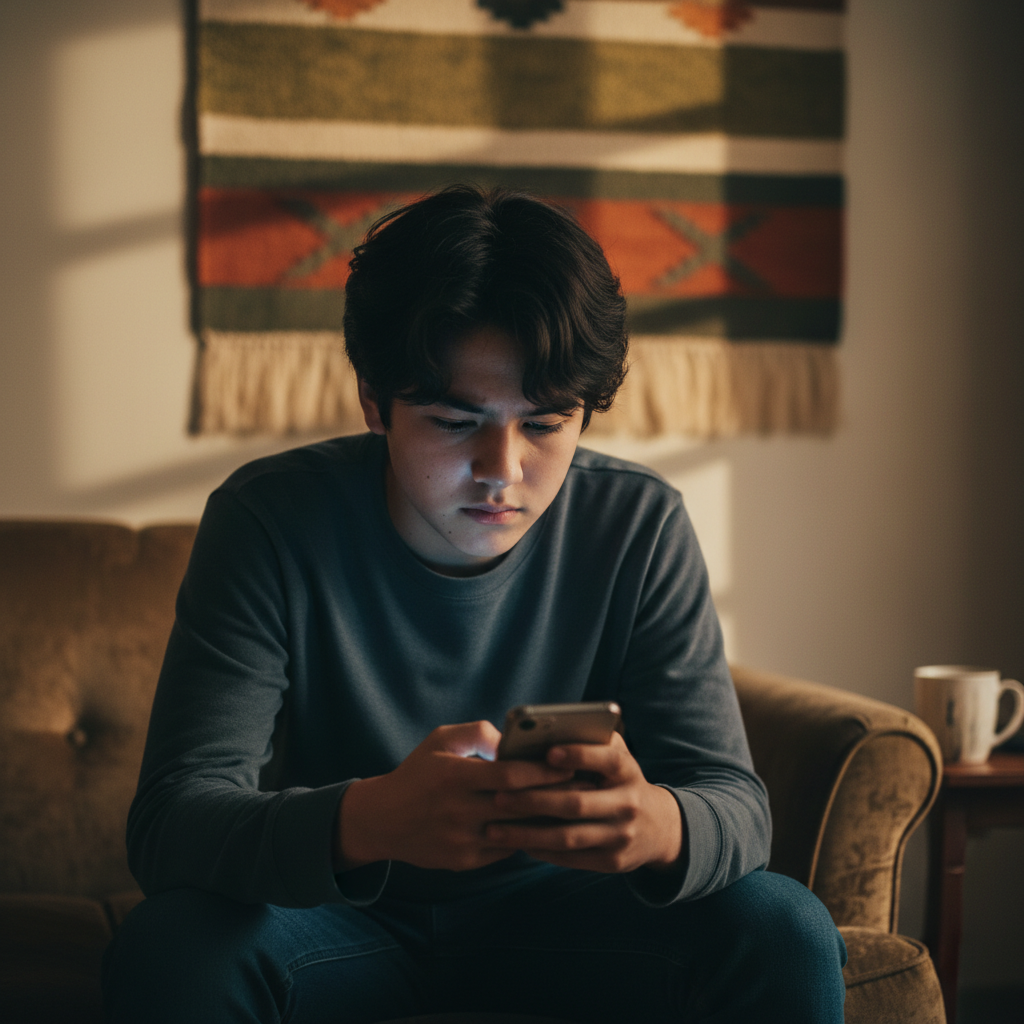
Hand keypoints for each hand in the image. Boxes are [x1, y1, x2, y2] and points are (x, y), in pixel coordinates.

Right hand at [335, 721, 574, 871]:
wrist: (383, 820)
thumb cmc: (418, 773)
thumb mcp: (440, 740)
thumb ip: (477, 733)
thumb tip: (512, 741)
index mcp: (455, 777)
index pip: (510, 775)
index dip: (543, 771)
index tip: (568, 763)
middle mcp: (459, 811)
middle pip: (520, 806)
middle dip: (556, 796)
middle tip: (586, 786)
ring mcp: (462, 840)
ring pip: (517, 833)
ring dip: (547, 821)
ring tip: (574, 808)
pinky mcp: (464, 862)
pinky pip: (505, 850)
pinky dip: (525, 838)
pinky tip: (545, 827)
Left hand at [484, 731, 683, 873]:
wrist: (657, 828)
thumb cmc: (620, 781)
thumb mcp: (616, 757)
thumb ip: (590, 742)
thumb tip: (544, 734)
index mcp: (627, 771)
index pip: (606, 760)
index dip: (579, 755)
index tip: (547, 752)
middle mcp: (628, 804)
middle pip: (576, 804)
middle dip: (534, 801)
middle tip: (498, 797)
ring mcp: (622, 836)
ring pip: (568, 837)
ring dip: (528, 834)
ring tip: (494, 829)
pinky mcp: (612, 862)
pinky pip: (570, 858)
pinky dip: (541, 850)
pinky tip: (516, 843)